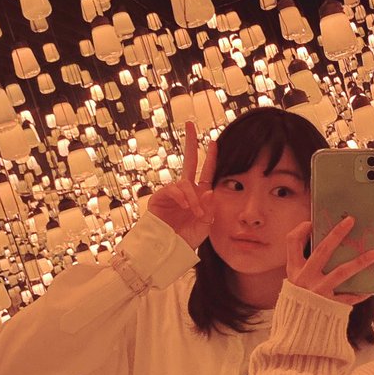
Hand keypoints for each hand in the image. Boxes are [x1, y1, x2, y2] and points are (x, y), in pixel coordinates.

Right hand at [147, 122, 217, 249]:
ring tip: (196, 213)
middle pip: (189, 161)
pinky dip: (181, 196)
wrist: (168, 250)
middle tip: (190, 124)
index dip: (210, 157)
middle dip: (190, 142)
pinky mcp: (159, 197)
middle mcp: (186, 190)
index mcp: (199, 195)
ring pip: (185, 183)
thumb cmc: (187, 239)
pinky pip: (173, 189)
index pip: (206, 172)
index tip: (213, 142)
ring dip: (193, 198)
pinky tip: (185, 206)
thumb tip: (210, 190)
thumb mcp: (206, 225)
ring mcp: (172, 192)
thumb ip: (210, 208)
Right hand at [286, 216, 373, 306]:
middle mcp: (305, 278)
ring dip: (359, 262)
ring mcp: (318, 292)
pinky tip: (372, 287)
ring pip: (341, 272)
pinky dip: (361, 293)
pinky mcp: (330, 306)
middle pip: (322, 251)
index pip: (292, 243)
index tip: (312, 222)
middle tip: (351, 220)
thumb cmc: (300, 296)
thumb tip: (320, 235)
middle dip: (337, 234)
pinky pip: (349, 297)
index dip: (301, 230)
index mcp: (295, 269)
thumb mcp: (295, 278)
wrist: (298, 328)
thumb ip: (304, 260)